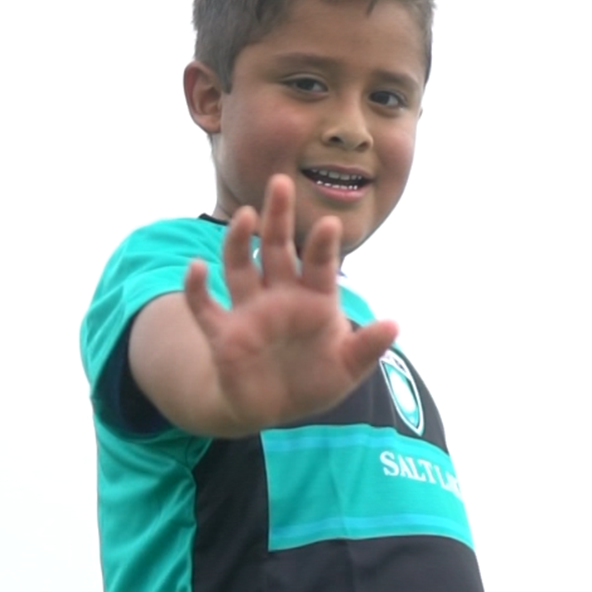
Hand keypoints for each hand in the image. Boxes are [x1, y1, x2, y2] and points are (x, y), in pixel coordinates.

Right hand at [182, 175, 398, 434]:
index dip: (323, 246)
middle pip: (277, 247)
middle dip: (278, 217)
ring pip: (240, 265)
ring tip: (245, 216)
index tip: (330, 224)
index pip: (321, 264)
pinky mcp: (223, 332)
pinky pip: (204, 306)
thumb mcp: (347, 369)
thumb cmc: (314, 381)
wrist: (274, 408)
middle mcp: (280, 295)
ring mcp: (249, 310)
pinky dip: (196, 288)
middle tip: (280, 182)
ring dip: (239, 241)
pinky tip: (196, 268)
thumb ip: (367, 348)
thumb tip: (394, 325)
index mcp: (315, 298)